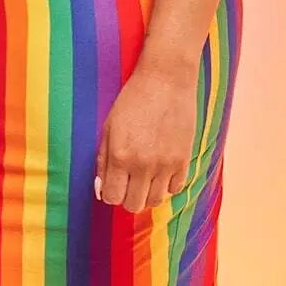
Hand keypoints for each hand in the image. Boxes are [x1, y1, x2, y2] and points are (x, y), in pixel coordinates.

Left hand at [94, 61, 199, 212]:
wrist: (166, 80)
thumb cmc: (133, 100)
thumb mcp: (109, 128)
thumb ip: (103, 162)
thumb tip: (102, 190)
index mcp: (120, 156)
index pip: (113, 198)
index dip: (111, 194)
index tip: (114, 184)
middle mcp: (143, 165)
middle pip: (134, 205)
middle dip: (128, 197)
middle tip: (129, 182)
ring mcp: (166, 164)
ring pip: (156, 201)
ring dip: (148, 193)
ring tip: (146, 177)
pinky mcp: (184, 159)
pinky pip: (175, 188)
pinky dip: (168, 184)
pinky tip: (162, 170)